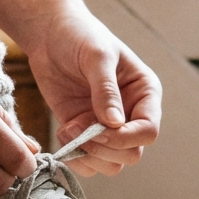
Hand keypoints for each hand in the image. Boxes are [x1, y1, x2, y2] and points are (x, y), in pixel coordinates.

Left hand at [20, 6, 161, 177]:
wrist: (50, 34)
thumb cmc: (79, 36)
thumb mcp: (96, 56)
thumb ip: (106, 90)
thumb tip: (114, 124)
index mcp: (145, 94)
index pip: (148, 131)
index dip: (125, 137)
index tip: (98, 129)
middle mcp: (131, 114)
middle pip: (131, 153)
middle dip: (104, 148)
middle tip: (77, 129)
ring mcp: (107, 127)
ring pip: (112, 164)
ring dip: (88, 155)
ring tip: (67, 130)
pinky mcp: (83, 132)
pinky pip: (88, 162)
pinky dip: (75, 157)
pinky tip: (62, 133)